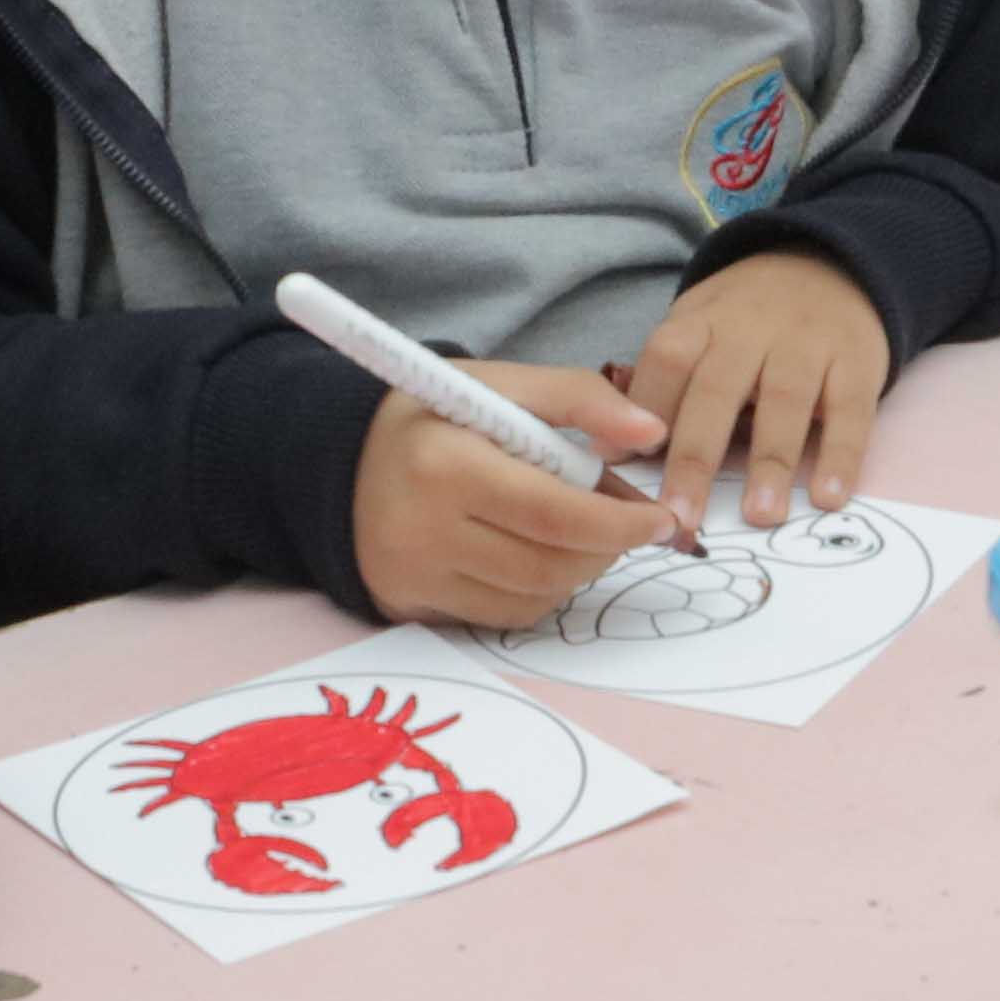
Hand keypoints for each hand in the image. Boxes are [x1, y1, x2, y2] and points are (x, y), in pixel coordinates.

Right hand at [349, 356, 674, 633]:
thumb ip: (577, 397)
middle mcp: (422, 529)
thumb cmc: (431, 418)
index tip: (660, 518)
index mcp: (444, 464)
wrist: (339, 461)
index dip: (621, 524)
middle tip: (626, 521)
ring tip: (581, 529)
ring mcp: (414, 577)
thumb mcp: (496, 385)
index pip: (555, 514)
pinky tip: (536, 552)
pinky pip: (505, 615)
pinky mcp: (411, 608)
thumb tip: (652, 432)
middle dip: (606, 547)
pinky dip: (541, 589)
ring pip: (536, 597)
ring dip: (579, 568)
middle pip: (551, 564)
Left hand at [622, 250, 888, 531]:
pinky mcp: (857, 360)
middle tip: (682, 517)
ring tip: (760, 516)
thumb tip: (609, 455)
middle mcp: (751, 329)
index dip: (646, 411)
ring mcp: (807, 343)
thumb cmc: (747, 319)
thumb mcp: (697, 328)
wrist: (830, 264)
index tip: (623, 467)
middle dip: (696, 457)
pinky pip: (850, 410)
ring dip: (771, 461)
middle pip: (717, 390)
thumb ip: (660, 385)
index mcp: (702, 321)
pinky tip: (828, 496)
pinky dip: (841, 455)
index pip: (667, 361)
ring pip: (785, 400)